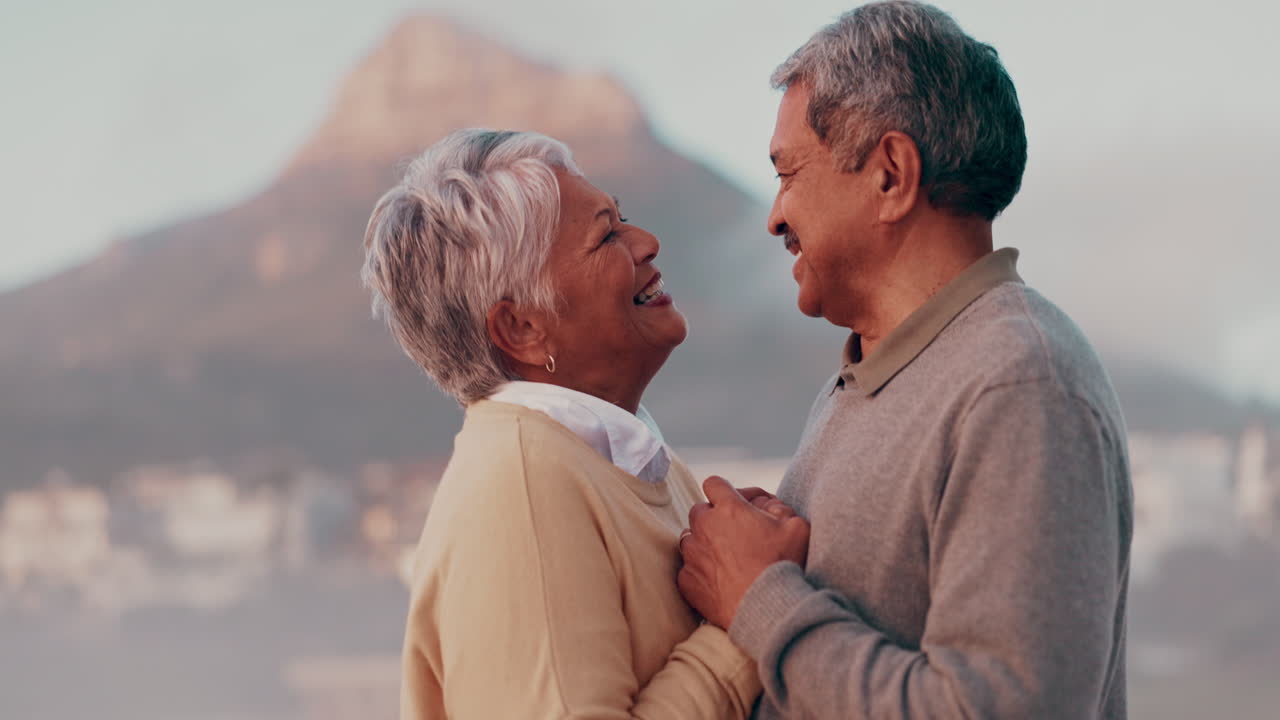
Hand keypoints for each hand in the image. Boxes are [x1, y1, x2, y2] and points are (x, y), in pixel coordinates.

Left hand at [677, 476, 809, 628]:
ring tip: (727, 558)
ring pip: (689, 538)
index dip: (725, 491)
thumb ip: (779, 507)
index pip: (714, 483)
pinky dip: (700, 571)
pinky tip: (720, 580)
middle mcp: (704, 526)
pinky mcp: (686, 580)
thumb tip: (767, 505)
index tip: (736, 504)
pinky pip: (687, 568)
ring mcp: (692, 554)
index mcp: (729, 508)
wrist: (769, 610)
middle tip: (735, 534)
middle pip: (699, 510)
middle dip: (714, 517)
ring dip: (704, 543)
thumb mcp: (796, 526)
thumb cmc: (785, 565)